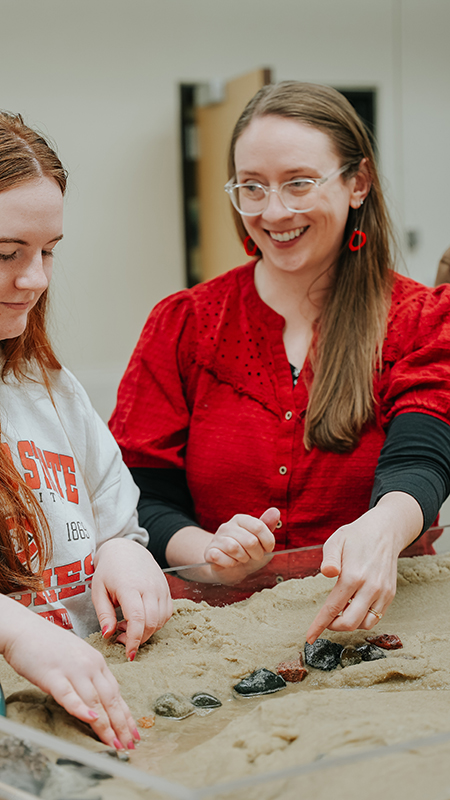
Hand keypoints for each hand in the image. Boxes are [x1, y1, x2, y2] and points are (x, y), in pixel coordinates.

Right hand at [2, 600, 137, 749]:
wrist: (23, 630)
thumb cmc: (47, 645)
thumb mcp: (76, 658)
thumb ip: (88, 676)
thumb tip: (98, 701)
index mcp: (96, 661)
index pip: (116, 692)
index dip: (126, 714)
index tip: (133, 732)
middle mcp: (89, 665)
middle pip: (110, 699)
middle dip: (121, 725)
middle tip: (129, 746)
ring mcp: (72, 670)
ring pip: (94, 700)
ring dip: (106, 725)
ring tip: (114, 744)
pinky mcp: (53, 676)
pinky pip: (69, 695)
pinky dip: (81, 708)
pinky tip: (91, 720)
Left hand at [92, 539, 172, 660]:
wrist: (126, 549)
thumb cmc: (108, 571)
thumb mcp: (98, 591)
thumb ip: (104, 614)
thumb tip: (108, 635)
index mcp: (129, 586)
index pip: (137, 619)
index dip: (134, 640)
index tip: (128, 654)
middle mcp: (149, 587)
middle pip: (151, 622)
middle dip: (139, 638)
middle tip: (121, 638)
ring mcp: (160, 587)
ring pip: (161, 620)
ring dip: (147, 631)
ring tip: (128, 625)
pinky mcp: (166, 589)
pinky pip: (167, 613)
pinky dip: (156, 623)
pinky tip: (141, 619)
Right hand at [203, 507, 278, 584]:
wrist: (230, 568)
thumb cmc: (247, 552)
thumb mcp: (261, 539)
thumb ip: (268, 525)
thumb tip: (275, 511)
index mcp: (241, 519)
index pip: (259, 527)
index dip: (267, 542)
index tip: (268, 549)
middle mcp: (227, 526)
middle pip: (250, 541)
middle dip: (256, 554)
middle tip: (254, 556)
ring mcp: (217, 538)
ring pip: (234, 548)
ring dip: (242, 559)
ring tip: (242, 559)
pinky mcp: (209, 552)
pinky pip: (219, 557)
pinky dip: (229, 563)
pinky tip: (230, 563)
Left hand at [305, 493, 422, 643]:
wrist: (385, 531)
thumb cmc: (356, 536)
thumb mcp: (337, 540)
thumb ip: (329, 559)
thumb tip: (327, 572)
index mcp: (353, 575)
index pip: (333, 608)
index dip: (320, 625)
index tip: (310, 637)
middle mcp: (370, 587)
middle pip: (350, 623)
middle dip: (334, 626)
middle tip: (326, 619)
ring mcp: (383, 592)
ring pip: (365, 624)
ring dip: (350, 623)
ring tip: (341, 609)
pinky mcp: (390, 594)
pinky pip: (376, 617)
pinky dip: (363, 618)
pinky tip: (353, 606)